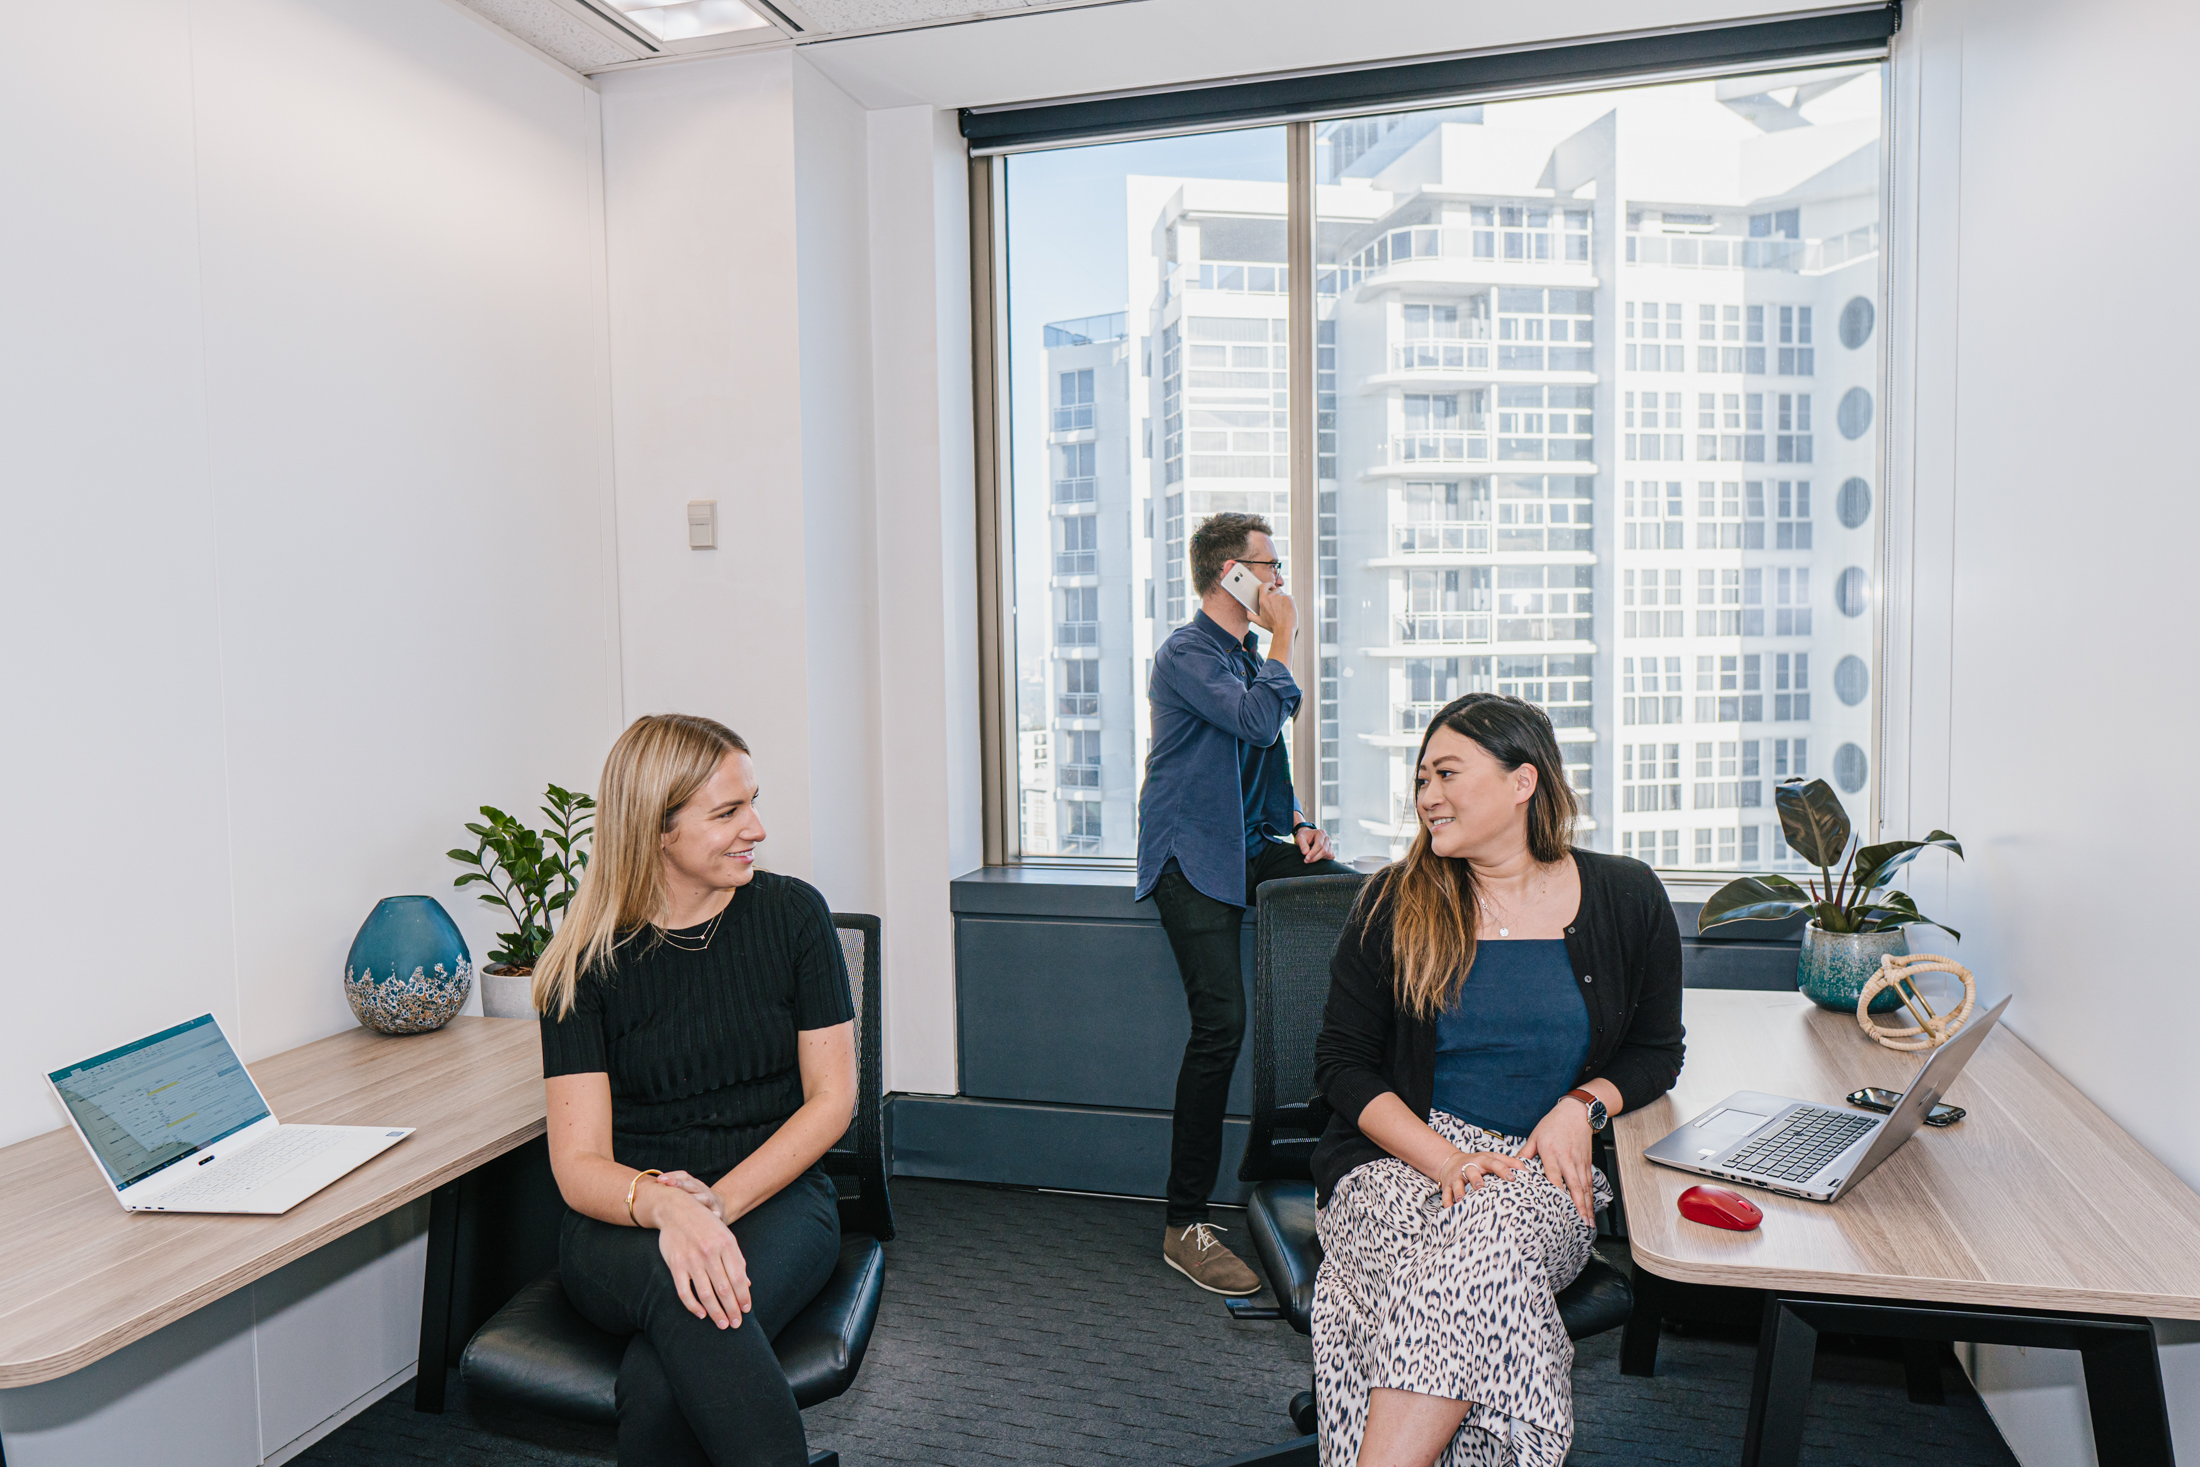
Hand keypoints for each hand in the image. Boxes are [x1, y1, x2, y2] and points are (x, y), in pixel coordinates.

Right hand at [649, 1188, 751, 1328]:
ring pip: (706, 1293)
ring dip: (716, 1312)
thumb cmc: (705, 1224)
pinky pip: (685, 1292)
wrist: (676, 1209)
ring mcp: (692, 1259)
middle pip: (724, 1289)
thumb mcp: (726, 1236)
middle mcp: (710, 1252)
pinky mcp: (676, 1265)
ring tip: (723, 1324)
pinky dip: (693, 1306)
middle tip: (736, 1324)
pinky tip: (701, 1314)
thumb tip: (746, 1285)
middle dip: (732, 1310)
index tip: (746, 1310)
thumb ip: (737, 1259)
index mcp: (726, 1244)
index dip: (743, 1297)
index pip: (738, 1278)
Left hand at [656, 1170, 726, 1222]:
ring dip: (696, 1198)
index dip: (672, 1176)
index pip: (684, 1176)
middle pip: (692, 1185)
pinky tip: (711, 1216)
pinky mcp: (718, 1213)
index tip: (659, 1180)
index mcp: (694, 1184)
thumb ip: (673, 1190)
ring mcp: (712, 1201)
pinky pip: (716, 1214)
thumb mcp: (687, 1192)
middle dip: (681, 1184)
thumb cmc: (696, 1201)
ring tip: (686, 1200)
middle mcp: (703, 1190)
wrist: (719, 1208)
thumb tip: (650, 1188)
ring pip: (704, 1198)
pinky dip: (714, 1214)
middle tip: (669, 1184)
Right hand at [1252, 582, 1296, 641]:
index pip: (1263, 586)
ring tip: (1283, 608)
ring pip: (1283, 593)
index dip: (1268, 585)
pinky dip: (1289, 601)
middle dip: (1277, 594)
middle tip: (1278, 604)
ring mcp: (1281, 597)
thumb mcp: (1259, 621)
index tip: (1270, 586)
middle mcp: (1272, 597)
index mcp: (1263, 600)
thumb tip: (1246, 610)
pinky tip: (1288, 609)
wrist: (1284, 630)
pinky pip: (1290, 597)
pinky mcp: (1289, 598)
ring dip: (1283, 598)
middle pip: (1275, 589)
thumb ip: (1250, 615)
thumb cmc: (1272, 626)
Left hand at [1296, 823, 1335, 862]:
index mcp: (1320, 833)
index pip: (1319, 844)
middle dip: (1315, 857)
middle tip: (1306, 861)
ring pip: (1328, 854)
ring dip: (1319, 858)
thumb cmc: (1303, 837)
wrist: (1306, 836)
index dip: (1313, 853)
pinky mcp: (1331, 849)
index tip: (1306, 858)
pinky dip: (1325, 859)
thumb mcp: (1300, 838)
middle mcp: (1327, 838)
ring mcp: (1330, 843)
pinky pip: (1331, 856)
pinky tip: (1316, 857)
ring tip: (1310, 859)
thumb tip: (1305, 853)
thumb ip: (1302, 845)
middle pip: (1324, 850)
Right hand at [1432, 1148, 1524, 1207]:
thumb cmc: (1478, 1162)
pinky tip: (1450, 1209)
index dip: (1503, 1169)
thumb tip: (1527, 1170)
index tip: (1512, 1178)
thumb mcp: (1493, 1158)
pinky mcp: (1447, 1185)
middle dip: (1476, 1179)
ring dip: (1459, 1191)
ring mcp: (1456, 1176)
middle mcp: (1468, 1167)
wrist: (1451, 1162)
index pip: (1493, 1163)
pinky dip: (1447, 1202)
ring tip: (1461, 1199)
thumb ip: (1510, 1162)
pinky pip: (1445, 1194)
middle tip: (1481, 1188)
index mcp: (1482, 1160)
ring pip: (1456, 1183)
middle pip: (1471, 1171)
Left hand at [1519, 1097, 1597, 1223]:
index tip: (1558, 1205)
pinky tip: (1590, 1209)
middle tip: (1581, 1222)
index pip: (1554, 1174)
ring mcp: (1579, 1162)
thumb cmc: (1553, 1124)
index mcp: (1552, 1152)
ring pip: (1584, 1187)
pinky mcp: (1586, 1163)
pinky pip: (1589, 1183)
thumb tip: (1513, 1167)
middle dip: (1578, 1205)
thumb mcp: (1535, 1135)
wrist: (1576, 1113)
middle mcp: (1567, 1159)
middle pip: (1574, 1184)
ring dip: (1587, 1205)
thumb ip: (1525, 1153)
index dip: (1556, 1189)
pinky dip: (1590, 1197)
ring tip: (1588, 1222)